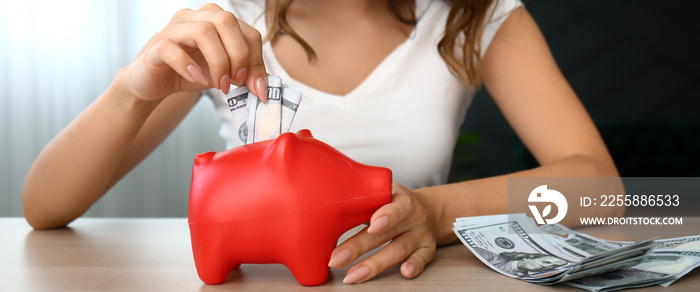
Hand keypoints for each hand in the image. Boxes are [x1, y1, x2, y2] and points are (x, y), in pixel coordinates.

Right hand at [116, 3, 267, 101]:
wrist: (154, 83)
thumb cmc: (191, 73)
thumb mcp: (224, 74)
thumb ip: (244, 76)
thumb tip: (264, 89)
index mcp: (216, 20)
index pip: (247, 31)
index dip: (256, 60)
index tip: (255, 87)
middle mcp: (195, 17)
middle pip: (226, 21)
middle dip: (239, 55)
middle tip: (238, 81)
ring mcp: (174, 29)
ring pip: (203, 31)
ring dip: (218, 62)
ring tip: (220, 85)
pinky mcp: (156, 47)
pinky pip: (173, 49)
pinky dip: (189, 66)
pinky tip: (199, 81)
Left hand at [328, 183, 438, 283]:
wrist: (430, 210)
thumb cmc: (395, 203)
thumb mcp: (384, 194)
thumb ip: (363, 202)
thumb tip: (324, 213)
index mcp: (401, 199)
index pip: (395, 206)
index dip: (385, 215)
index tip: (371, 225)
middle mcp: (413, 216)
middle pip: (386, 233)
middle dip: (359, 247)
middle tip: (337, 259)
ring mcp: (420, 234)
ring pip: (399, 249)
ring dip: (375, 264)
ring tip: (354, 275)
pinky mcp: (428, 249)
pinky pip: (423, 259)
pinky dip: (414, 265)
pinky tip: (404, 272)